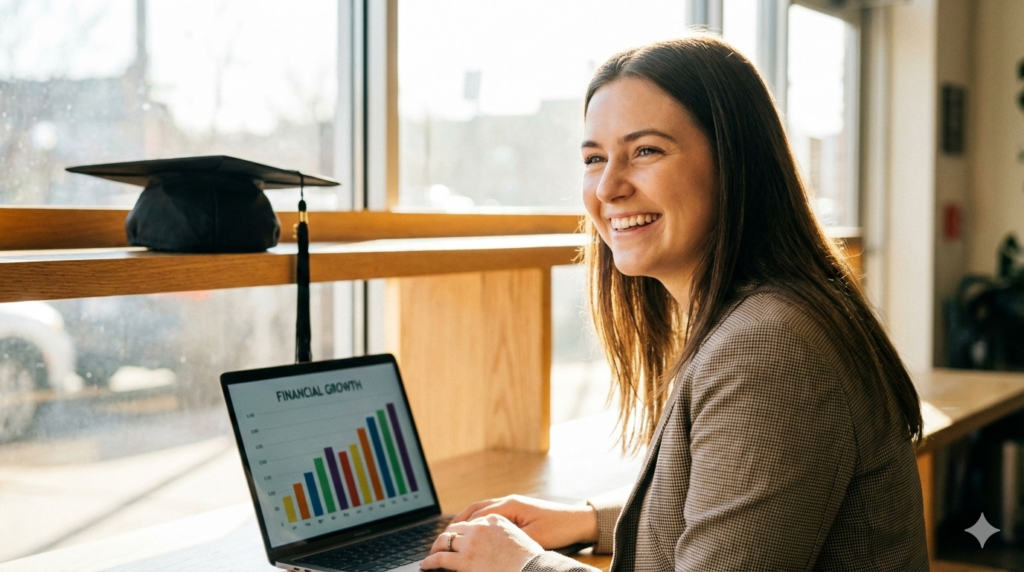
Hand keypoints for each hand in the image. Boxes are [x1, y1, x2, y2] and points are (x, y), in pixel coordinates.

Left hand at [420, 514, 543, 571]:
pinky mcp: (465, 560)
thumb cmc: (529, 560)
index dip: (460, 532)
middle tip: (440, 546)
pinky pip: (440, 558)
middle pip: (454, 529)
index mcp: (494, 520)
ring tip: (431, 555)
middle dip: (445, 537)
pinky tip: (426, 564)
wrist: (533, 570)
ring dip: (436, 548)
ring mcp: (472, 543)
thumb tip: (491, 543)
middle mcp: (480, 527)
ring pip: (444, 541)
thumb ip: (500, 535)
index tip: (456, 538)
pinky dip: (430, 561)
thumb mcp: (517, 538)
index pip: (470, 522)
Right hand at [450, 495, 597, 548]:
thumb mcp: (531, 537)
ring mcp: (512, 504)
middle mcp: (508, 501)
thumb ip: (507, 539)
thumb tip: (485, 544)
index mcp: (510, 505)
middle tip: (442, 537)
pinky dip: (478, 520)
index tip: (447, 540)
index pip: (477, 515)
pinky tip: (473, 531)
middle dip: (457, 523)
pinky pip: (491, 513)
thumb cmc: (558, 529)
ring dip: (466, 520)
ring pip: (481, 509)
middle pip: (475, 509)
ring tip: (451, 533)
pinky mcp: (517, 510)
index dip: (460, 528)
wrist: (577, 521)